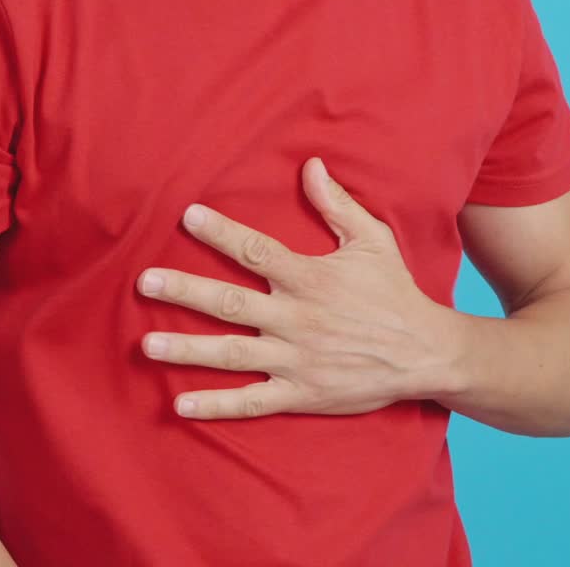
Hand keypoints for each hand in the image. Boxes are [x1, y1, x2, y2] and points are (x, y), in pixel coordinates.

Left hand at [136, 157, 462, 419]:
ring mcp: (295, 359)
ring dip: (186, 350)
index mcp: (309, 278)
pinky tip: (181, 404)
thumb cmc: (395, 291)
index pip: (255, 249)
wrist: (425, 352)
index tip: (187, 216)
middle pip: (228, 302)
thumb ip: (336, 204)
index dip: (220, 232)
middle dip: (183, 292)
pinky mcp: (300, 393)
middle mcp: (295, 319)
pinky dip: (216, 404)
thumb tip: (310, 165)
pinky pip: (251, 400)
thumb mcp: (372, 240)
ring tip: (146, 344)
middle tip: (144, 283)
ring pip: (230, 353)